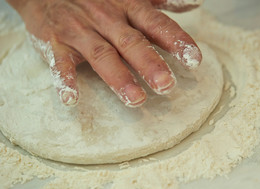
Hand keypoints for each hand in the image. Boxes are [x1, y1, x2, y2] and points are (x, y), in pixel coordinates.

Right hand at [6, 0, 202, 106]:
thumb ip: (161, 1)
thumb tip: (195, 3)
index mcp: (128, 6)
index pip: (156, 24)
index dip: (176, 41)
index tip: (194, 61)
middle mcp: (107, 18)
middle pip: (132, 42)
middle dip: (150, 64)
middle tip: (167, 85)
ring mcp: (81, 31)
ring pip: (102, 56)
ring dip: (119, 78)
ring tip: (136, 99)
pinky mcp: (56, 43)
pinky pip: (60, 63)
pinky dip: (65, 80)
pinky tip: (71, 98)